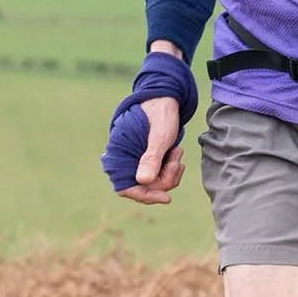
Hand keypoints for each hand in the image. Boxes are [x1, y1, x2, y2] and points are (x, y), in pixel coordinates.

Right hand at [106, 45, 194, 205]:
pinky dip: (171, 168)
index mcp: (120, 154)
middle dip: (165, 178)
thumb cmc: (161, 114)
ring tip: (177, 152)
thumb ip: (151, 158)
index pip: (127, 187)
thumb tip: (143, 181)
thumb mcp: (160, 136)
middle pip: (145, 187)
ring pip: (155, 183)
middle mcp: (125, 160)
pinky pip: (160, 175)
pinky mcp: (148, 160)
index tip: (167, 197)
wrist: (167, 99)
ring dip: (170, 172)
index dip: (146, 195)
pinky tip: (176, 153)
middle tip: (177, 160)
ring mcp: (137, 161)